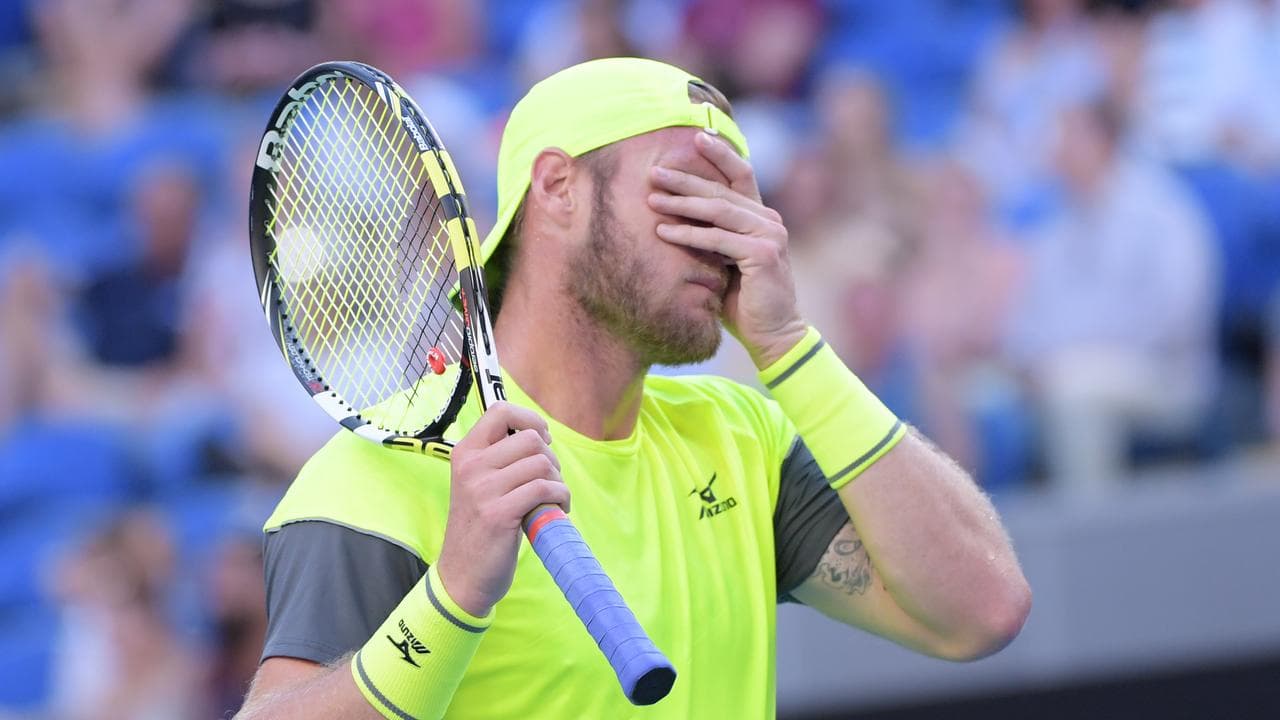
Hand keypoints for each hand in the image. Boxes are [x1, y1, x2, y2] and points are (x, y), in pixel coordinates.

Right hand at [436, 402, 567, 617]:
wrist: (463, 576)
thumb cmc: (481, 528)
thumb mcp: (479, 484)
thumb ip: (500, 458)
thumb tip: (539, 434)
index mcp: (465, 454)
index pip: (500, 410)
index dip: (530, 420)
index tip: (542, 440)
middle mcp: (471, 467)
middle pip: (530, 439)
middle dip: (550, 458)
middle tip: (548, 482)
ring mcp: (483, 490)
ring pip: (542, 463)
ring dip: (558, 481)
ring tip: (552, 498)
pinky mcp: (500, 514)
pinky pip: (545, 489)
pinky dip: (560, 497)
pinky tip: (556, 510)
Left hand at [648, 131, 806, 367]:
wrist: (773, 335)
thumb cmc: (743, 301)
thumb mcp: (723, 261)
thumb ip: (711, 238)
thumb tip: (672, 218)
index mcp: (762, 217)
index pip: (741, 175)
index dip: (720, 154)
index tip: (696, 136)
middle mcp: (769, 220)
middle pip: (722, 191)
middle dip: (685, 180)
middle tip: (654, 171)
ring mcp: (770, 235)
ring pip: (719, 211)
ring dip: (682, 204)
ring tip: (651, 198)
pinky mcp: (763, 254)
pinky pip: (718, 240)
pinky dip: (689, 234)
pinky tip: (663, 231)